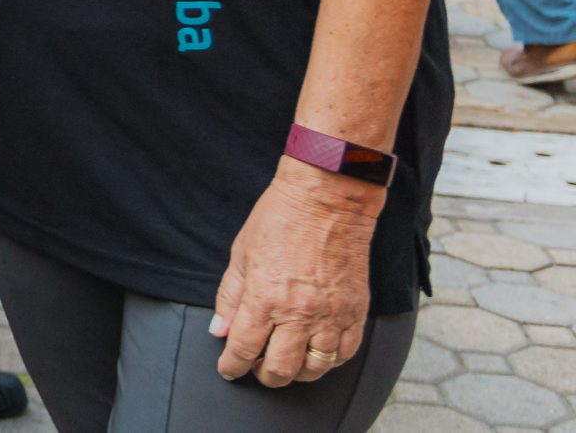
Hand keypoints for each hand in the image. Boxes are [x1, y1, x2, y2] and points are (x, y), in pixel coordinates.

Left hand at [211, 159, 381, 386]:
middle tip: (256, 370)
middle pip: (280, 369)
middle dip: (263, 376)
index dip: (232, 365)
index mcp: (264, 298)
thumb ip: (230, 297)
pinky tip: (316, 355)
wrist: (327, 201)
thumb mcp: (241, 255)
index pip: (244, 349)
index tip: (228, 369)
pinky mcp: (355, 312)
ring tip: (286, 364)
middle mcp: (298, 313)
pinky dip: (328, 362)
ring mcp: (330, 315)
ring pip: (314, 368)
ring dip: (297, 374)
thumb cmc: (278, 221)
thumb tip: (220, 331)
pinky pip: (344, 354)